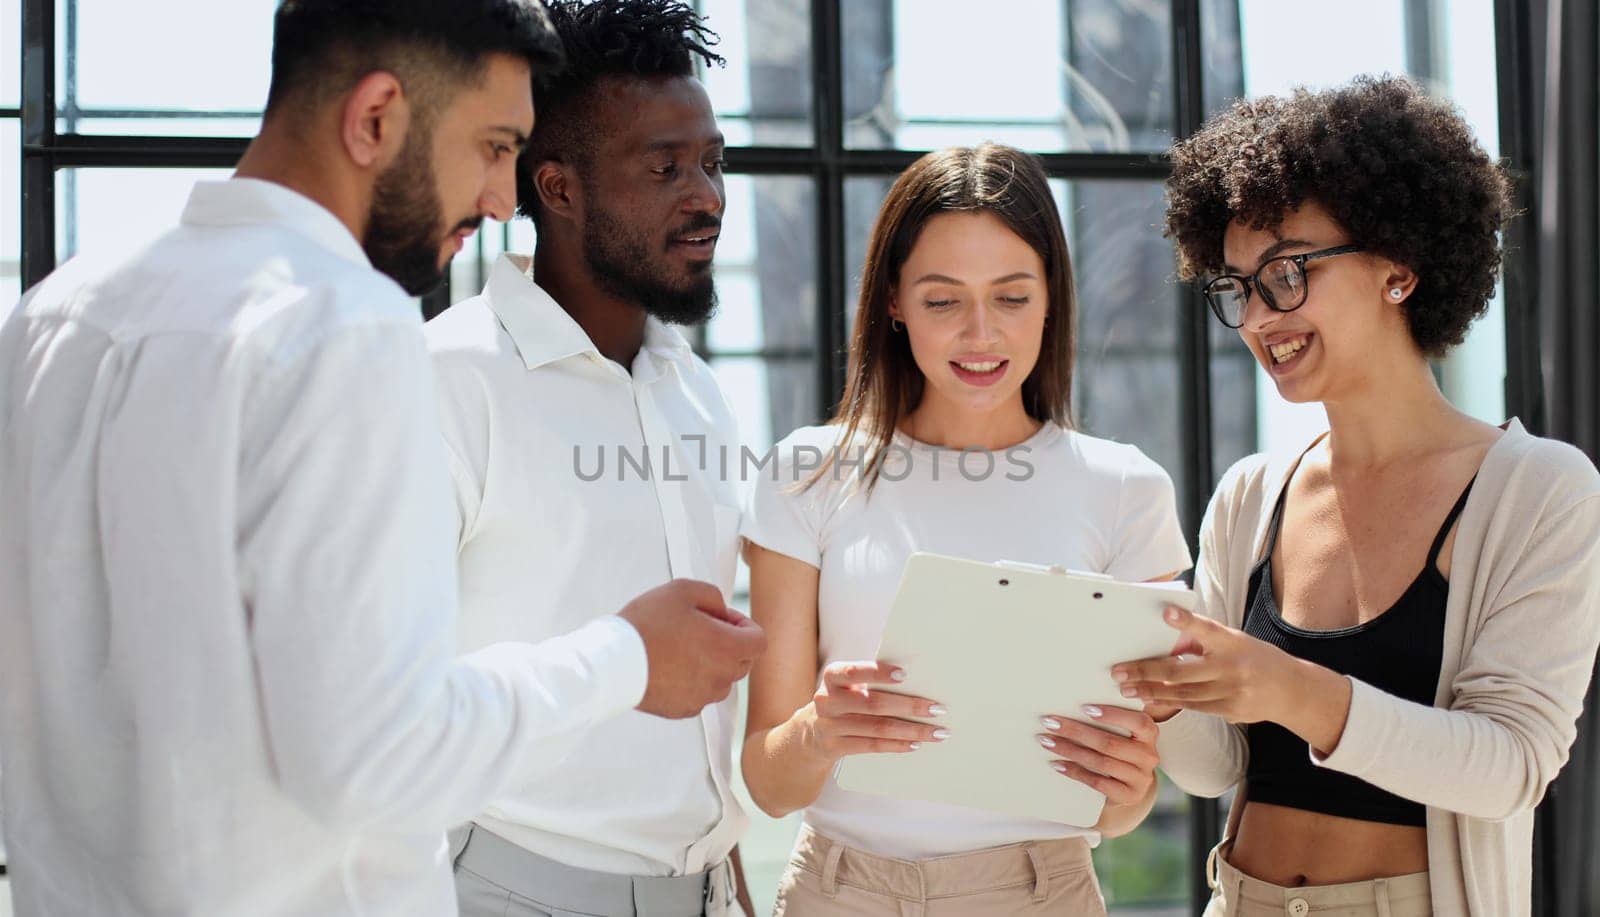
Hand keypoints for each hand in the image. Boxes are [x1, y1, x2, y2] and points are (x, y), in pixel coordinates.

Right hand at [620, 579, 767, 718]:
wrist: (612, 662)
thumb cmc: (647, 623)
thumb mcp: (683, 589)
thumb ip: (713, 597)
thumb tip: (722, 612)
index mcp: (727, 648)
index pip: (759, 641)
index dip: (745, 626)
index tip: (722, 618)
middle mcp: (721, 677)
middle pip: (742, 662)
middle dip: (728, 644)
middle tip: (699, 629)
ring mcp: (703, 697)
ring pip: (721, 680)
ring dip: (710, 664)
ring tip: (680, 649)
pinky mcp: (684, 710)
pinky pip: (699, 694)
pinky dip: (691, 682)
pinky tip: (669, 667)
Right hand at [802, 661, 945, 759]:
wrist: (812, 732)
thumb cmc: (844, 699)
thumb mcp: (848, 685)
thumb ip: (871, 679)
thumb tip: (917, 679)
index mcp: (833, 677)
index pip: (853, 672)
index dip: (878, 673)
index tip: (905, 674)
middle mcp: (828, 700)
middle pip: (873, 703)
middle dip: (910, 706)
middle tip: (937, 708)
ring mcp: (830, 726)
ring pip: (877, 728)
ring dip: (911, 730)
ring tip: (936, 731)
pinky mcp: (835, 747)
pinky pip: (871, 746)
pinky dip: (897, 745)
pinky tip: (916, 743)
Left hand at [1038, 704, 1158, 823]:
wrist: (1128, 788)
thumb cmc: (1118, 751)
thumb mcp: (1121, 734)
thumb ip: (1108, 721)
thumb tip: (1070, 704)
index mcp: (1149, 734)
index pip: (1137, 722)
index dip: (1112, 715)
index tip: (1084, 708)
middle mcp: (1149, 756)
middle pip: (1109, 742)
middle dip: (1076, 731)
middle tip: (1050, 723)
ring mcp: (1141, 779)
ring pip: (1101, 761)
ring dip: (1069, 750)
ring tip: (1047, 741)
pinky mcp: (1129, 796)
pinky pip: (1097, 782)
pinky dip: (1075, 772)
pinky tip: (1057, 764)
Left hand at [1114, 605, 1302, 725]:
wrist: (1292, 690)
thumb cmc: (1254, 658)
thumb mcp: (1235, 641)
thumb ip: (1204, 640)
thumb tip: (1168, 639)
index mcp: (1233, 642)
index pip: (1207, 629)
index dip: (1187, 622)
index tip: (1167, 613)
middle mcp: (1232, 667)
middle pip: (1180, 671)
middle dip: (1145, 671)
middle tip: (1118, 672)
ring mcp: (1231, 692)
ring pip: (1181, 693)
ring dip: (1150, 690)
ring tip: (1126, 688)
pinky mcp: (1229, 711)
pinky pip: (1192, 707)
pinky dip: (1168, 702)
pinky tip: (1149, 698)